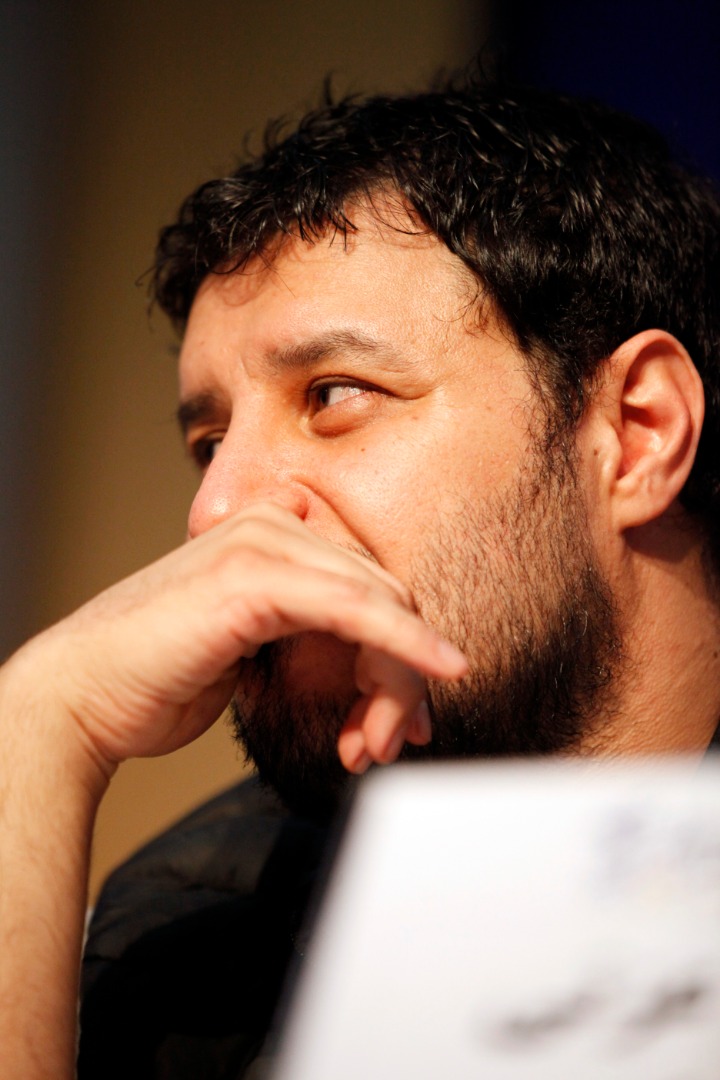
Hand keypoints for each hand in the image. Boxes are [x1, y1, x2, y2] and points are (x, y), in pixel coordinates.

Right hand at [10, 503, 466, 785]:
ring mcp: (263, 541)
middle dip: (401, 677)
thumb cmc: (161, 680)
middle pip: (383, 592)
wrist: (84, 699)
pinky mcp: (255, 576)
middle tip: (395, 743)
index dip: (399, 652)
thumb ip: (310, 637)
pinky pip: (354, 609)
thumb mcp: (255, 651)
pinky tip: (439, 672)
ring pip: (378, 603)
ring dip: (395, 684)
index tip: (403, 722)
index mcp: (273, 532)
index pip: (367, 584)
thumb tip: (382, 671)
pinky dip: (403, 645)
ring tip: (376, 747)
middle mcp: (273, 524)